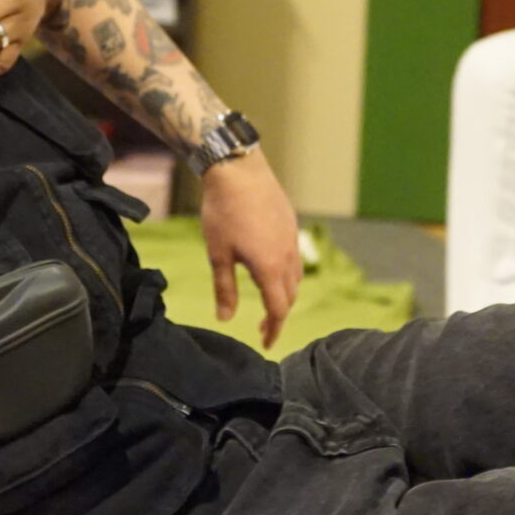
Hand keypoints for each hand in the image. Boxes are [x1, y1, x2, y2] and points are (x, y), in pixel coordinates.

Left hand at [199, 149, 302, 348]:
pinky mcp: (290, 225)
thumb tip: (226, 318)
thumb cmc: (223, 213)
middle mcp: (287, 256)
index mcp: (270, 268)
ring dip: (285, 294)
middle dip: (279, 314)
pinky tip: (271, 269)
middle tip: (263, 327)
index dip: (274, 330)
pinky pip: (295, 258)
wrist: (238, 171)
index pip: (278, 309)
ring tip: (269, 300)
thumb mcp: (218, 255)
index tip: (266, 343)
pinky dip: (288, 274)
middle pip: (290, 296)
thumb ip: (225, 289)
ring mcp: (292, 239)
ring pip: (296, 277)